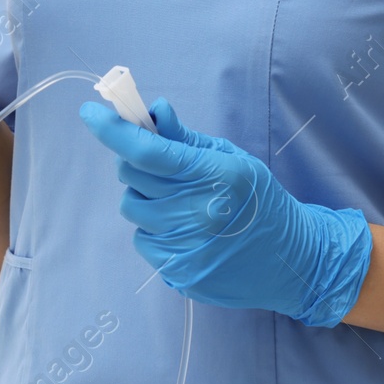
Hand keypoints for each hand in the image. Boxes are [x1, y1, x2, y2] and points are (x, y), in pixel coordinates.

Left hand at [78, 97, 372, 326]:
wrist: (294, 261)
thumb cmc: (260, 201)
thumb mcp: (231, 159)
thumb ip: (186, 139)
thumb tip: (152, 111)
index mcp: (214, 176)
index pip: (148, 151)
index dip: (113, 130)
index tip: (89, 112)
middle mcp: (197, 213)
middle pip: (131, 176)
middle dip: (137, 163)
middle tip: (162, 166)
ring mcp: (186, 247)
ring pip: (133, 208)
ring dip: (147, 198)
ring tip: (180, 202)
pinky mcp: (179, 273)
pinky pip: (143, 239)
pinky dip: (155, 229)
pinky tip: (185, 230)